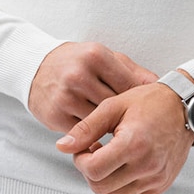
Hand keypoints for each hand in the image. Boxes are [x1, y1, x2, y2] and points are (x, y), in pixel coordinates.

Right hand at [28, 41, 157, 132]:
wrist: (35, 67)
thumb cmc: (75, 61)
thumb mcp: (103, 56)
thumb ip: (131, 70)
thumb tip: (159, 84)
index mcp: (95, 56)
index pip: (128, 83)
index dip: (139, 99)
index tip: (148, 109)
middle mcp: (79, 75)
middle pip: (115, 105)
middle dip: (127, 116)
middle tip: (139, 127)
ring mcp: (66, 97)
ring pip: (100, 123)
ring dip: (111, 130)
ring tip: (123, 134)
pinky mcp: (56, 116)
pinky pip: (83, 134)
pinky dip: (93, 138)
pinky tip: (101, 137)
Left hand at [56, 82, 193, 193]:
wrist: (184, 107)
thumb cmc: (150, 102)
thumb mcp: (113, 106)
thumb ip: (86, 128)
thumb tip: (62, 146)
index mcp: (133, 144)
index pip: (92, 170)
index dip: (80, 160)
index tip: (84, 148)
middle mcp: (146, 165)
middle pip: (100, 187)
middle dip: (89, 171)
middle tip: (95, 152)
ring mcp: (155, 179)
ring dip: (104, 183)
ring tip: (109, 160)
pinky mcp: (161, 185)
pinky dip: (120, 192)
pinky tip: (122, 170)